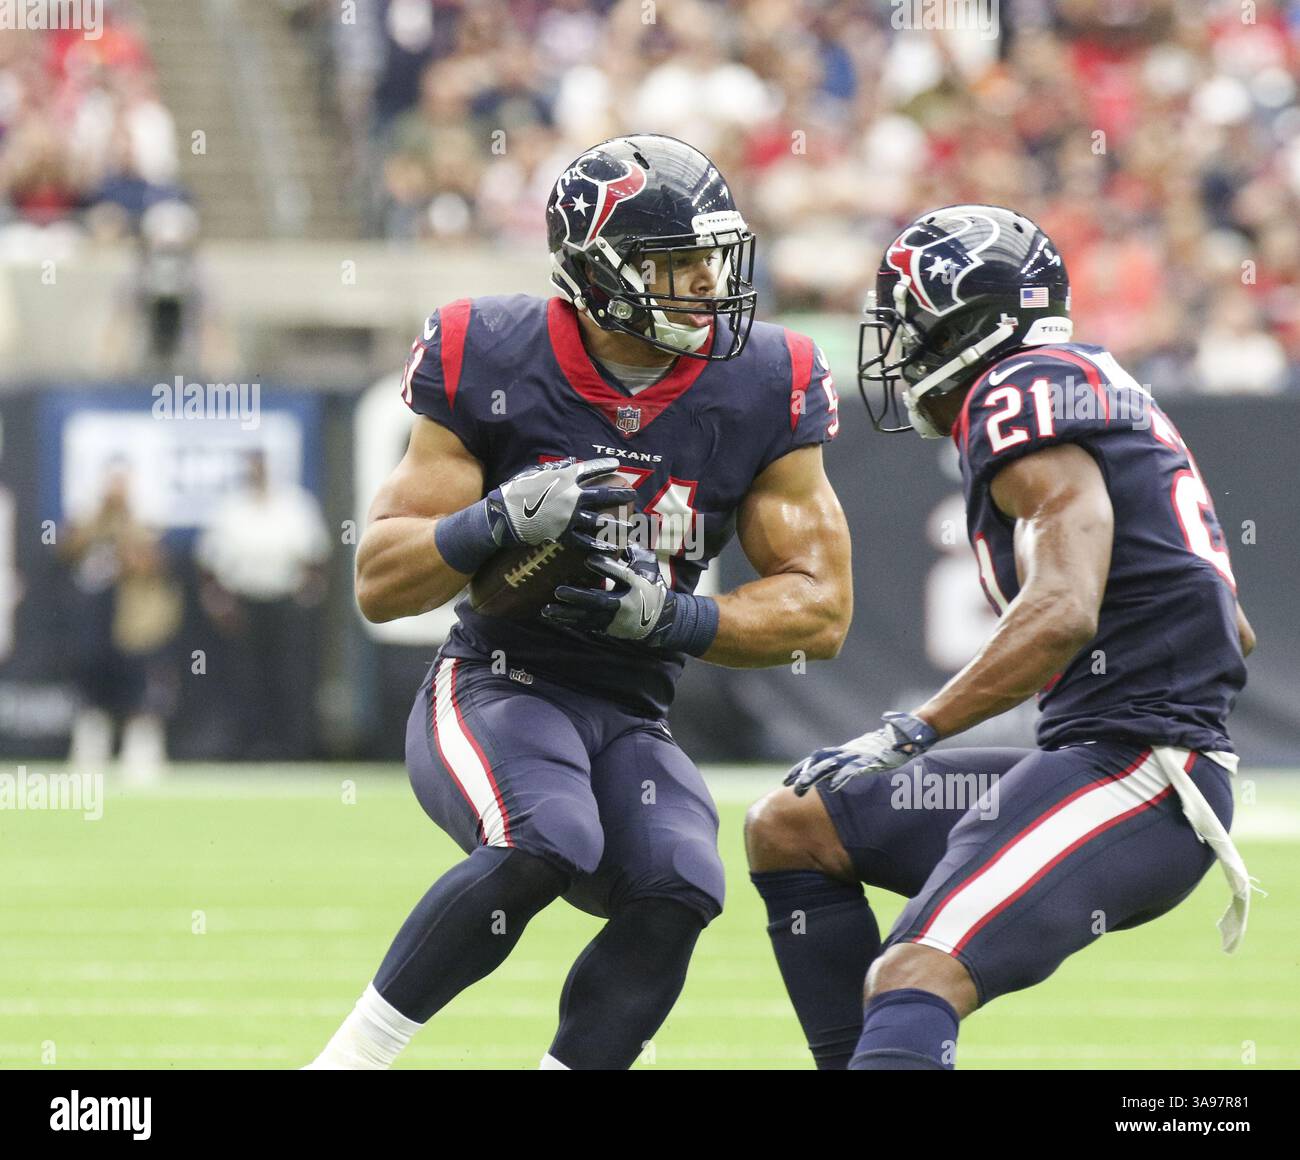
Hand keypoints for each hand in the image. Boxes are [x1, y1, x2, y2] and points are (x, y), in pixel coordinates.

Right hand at [487, 457, 634, 550]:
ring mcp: (568, 516)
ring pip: (599, 520)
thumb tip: (571, 463)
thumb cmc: (516, 492)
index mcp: (563, 477)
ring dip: (616, 523)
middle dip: (620, 494)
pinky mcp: (563, 534)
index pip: (590, 469)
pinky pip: (585, 540)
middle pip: (602, 494)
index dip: (605, 466)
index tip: (616, 465)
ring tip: (629, 524)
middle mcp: (570, 496)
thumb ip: (555, 468)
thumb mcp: (534, 473)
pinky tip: (612, 546)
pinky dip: (599, 544)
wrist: (502, 515)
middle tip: (632, 494)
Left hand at [543, 548, 674, 643]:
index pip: (621, 576)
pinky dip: (569, 621)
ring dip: (566, 614)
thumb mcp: (648, 566)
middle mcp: (624, 605)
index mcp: (636, 586)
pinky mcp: (606, 627)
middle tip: (558, 591)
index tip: (589, 559)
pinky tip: (553, 617)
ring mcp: (614, 619)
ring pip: (588, 617)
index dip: (606, 567)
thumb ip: (634, 551)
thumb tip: (621, 534)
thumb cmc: (649, 586)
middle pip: (599, 601)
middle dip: (578, 597)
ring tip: (547, 610)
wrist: (658, 620)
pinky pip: (586, 625)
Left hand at [784, 712, 938, 796]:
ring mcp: (859, 755)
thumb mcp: (870, 750)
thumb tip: (850, 771)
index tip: (787, 779)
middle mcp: (849, 752)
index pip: (819, 758)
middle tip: (787, 786)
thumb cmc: (893, 742)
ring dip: (814, 778)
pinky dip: (842, 778)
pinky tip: (831, 788)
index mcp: (847, 750)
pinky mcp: (871, 759)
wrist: (910, 731)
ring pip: (830, 766)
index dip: (803, 768)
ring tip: (799, 789)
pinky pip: (854, 770)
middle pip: (819, 762)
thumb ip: (859, 758)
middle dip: (803, 775)